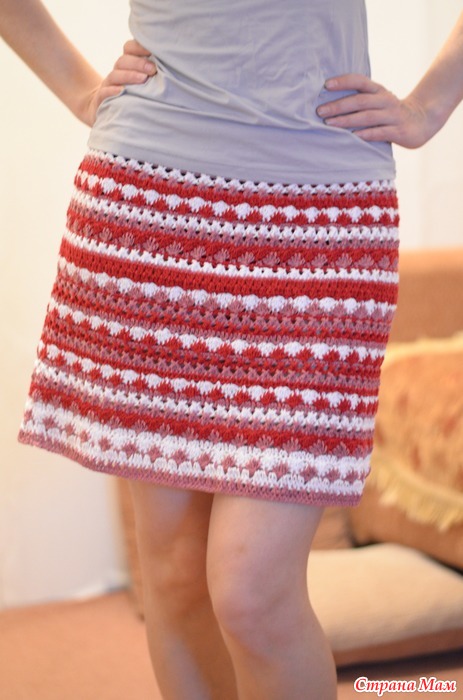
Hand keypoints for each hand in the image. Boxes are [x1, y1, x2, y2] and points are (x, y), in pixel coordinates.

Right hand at [81, 40, 155, 125]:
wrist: (111, 115)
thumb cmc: (136, 99)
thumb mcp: (146, 86)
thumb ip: (155, 75)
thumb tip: (179, 69)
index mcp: (128, 65)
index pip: (129, 48)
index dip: (139, 47)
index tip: (152, 50)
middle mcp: (117, 73)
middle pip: (123, 61)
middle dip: (138, 63)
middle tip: (152, 69)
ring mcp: (109, 85)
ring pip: (115, 75)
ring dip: (129, 75)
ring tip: (143, 79)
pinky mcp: (102, 100)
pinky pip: (104, 93)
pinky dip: (112, 91)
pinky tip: (121, 91)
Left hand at [316, 74, 435, 148]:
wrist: (421, 122)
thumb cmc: (390, 113)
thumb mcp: (377, 102)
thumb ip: (360, 101)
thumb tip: (329, 104)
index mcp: (378, 91)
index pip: (360, 81)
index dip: (343, 81)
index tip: (326, 85)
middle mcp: (385, 100)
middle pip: (360, 101)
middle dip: (339, 106)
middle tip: (320, 111)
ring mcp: (393, 115)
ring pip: (367, 117)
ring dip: (347, 120)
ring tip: (329, 124)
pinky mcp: (398, 131)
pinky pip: (379, 132)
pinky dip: (365, 134)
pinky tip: (352, 137)